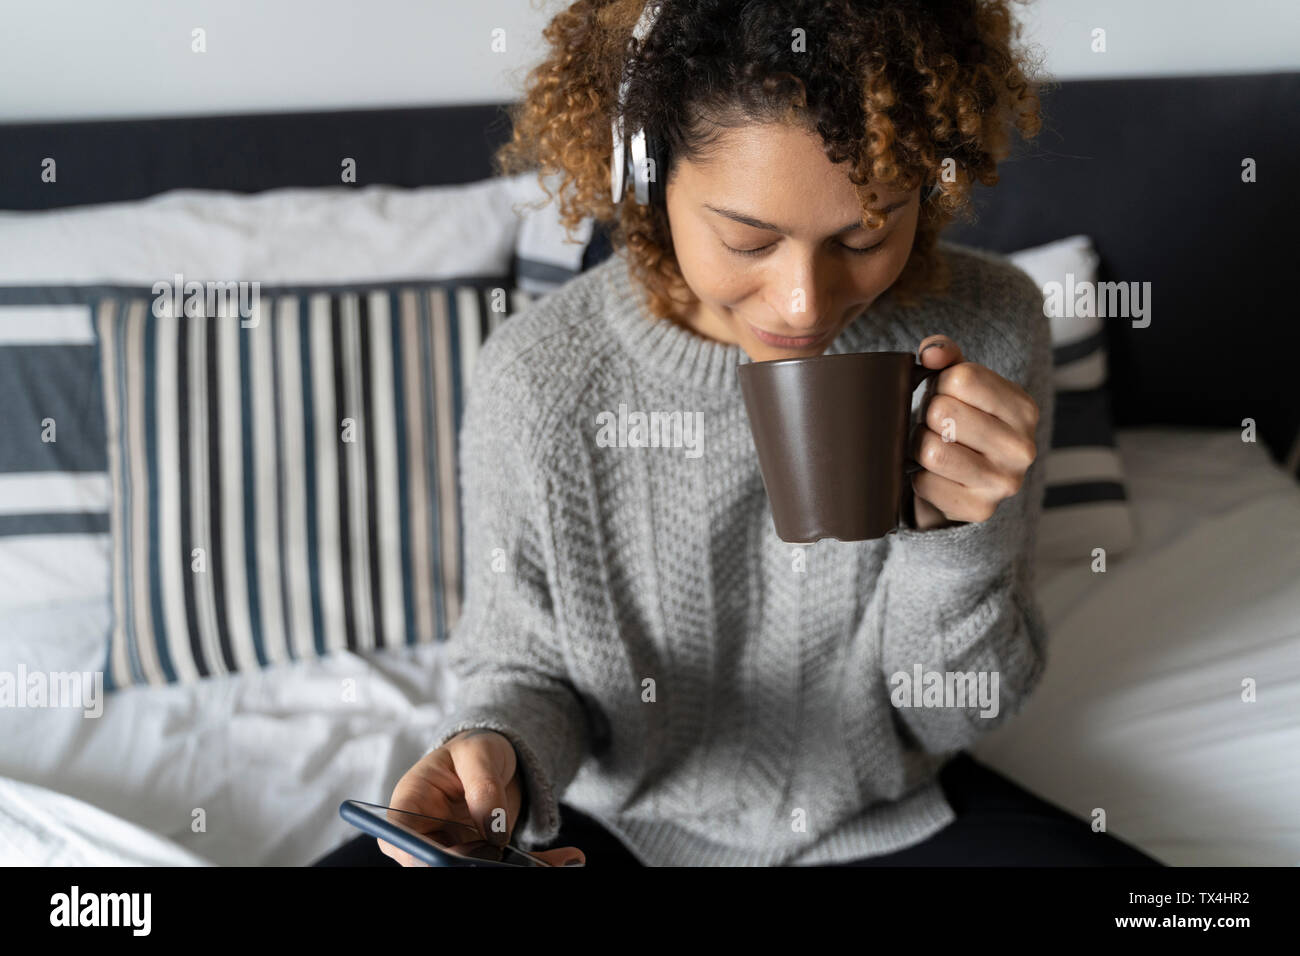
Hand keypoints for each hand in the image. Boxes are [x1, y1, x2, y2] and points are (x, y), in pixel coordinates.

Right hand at [380, 728, 584, 866]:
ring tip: (556, 862)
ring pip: (474, 870)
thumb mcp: (480, 752)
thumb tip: (493, 829)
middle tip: (512, 861)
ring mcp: (455, 852)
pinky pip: (504, 869)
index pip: (400, 837)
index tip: (452, 858)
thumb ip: (483, 784)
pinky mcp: (483, 860)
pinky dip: (535, 867)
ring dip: (512, 870)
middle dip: (474, 866)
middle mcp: (428, 836)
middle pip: (435, 863)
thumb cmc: (475, 749)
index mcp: (410, 804)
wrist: (494, 760)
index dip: (417, 855)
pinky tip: (567, 858)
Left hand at [907, 334, 1039, 529]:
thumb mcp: (960, 384)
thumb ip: (946, 356)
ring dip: (920, 446)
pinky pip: (925, 483)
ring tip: (932, 446)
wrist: (966, 480)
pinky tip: (935, 475)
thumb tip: (931, 353)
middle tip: (936, 425)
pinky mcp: (980, 509)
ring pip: (932, 450)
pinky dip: (919, 477)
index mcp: (1023, 408)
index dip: (940, 383)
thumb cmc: (962, 420)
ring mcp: (1004, 482)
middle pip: (943, 412)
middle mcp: (1022, 447)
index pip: (962, 378)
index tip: (946, 395)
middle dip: (928, 416)